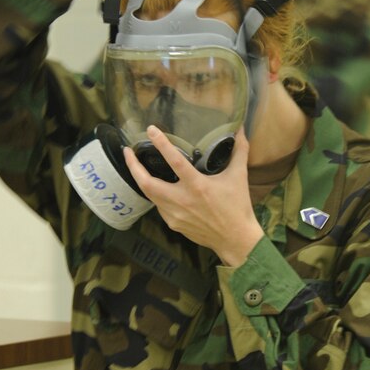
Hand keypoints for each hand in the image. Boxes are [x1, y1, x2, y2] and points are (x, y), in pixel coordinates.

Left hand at [124, 126, 263, 265]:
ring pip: (150, 195)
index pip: (175, 161)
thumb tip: (241, 130)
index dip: (161, 144)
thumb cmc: (237, 207)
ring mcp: (174, 214)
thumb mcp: (239, 176)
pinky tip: (157, 187)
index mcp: (197, 186)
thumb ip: (240, 151)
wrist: (235, 239)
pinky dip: (155, 194)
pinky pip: (159, 206)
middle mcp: (181, 200)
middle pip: (147, 183)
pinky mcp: (173, 224)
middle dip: (133, 167)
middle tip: (127, 152)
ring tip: (136, 167)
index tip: (150, 130)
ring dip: (141, 180)